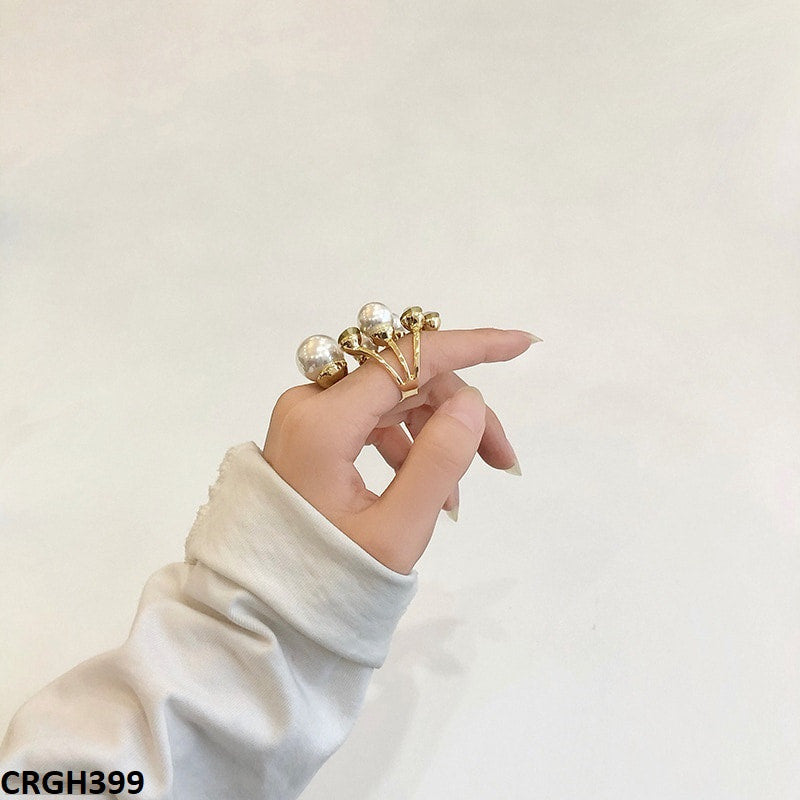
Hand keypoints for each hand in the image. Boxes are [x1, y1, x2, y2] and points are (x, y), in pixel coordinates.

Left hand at [262, 328, 537, 573]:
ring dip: (439, 431)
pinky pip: (376, 419)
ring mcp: (310, 414)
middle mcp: (311, 402)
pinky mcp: (315, 430)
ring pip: (396, 397)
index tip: (520, 344)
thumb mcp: (397, 530)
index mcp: (323, 422)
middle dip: (461, 410)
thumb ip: (439, 462)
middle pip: (406, 379)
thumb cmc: (329, 576)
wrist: (269, 602)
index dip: (469, 346)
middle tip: (503, 459)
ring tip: (461, 493)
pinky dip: (411, 445)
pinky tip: (433, 489)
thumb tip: (472, 399)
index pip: (406, 358)